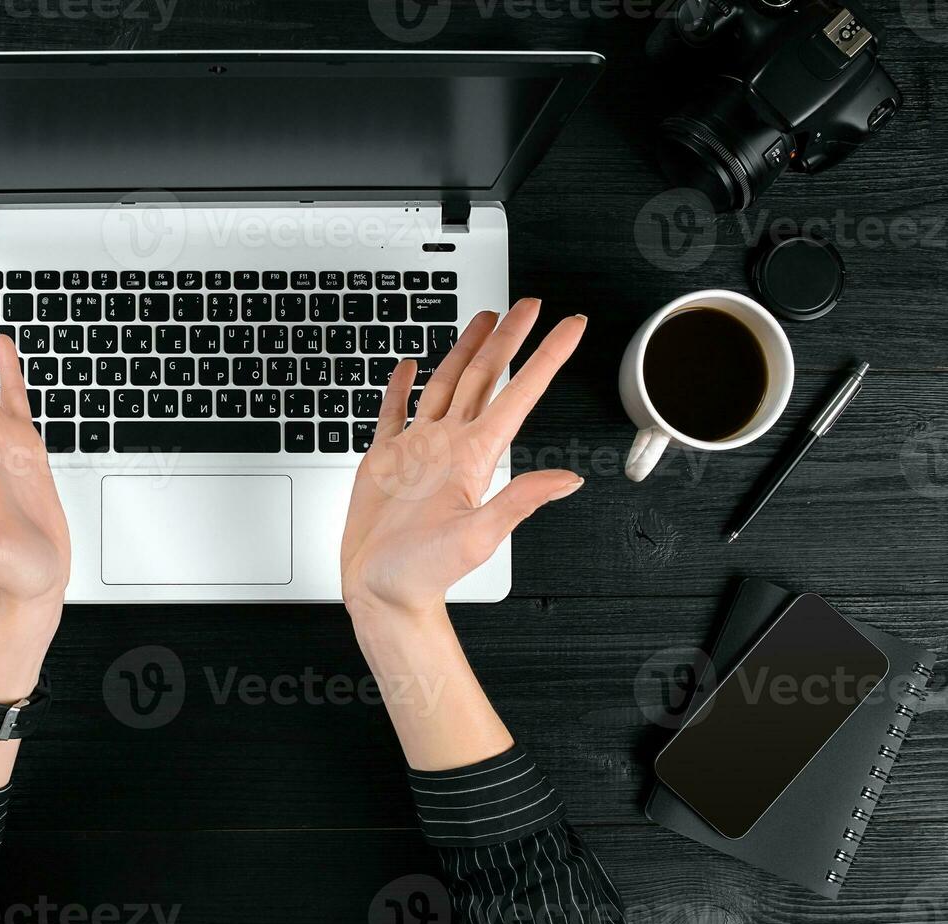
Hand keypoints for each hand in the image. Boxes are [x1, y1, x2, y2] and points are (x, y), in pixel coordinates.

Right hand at [341, 299, 585, 618]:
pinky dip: (401, 387)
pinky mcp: (385, 459)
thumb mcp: (479, 535)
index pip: (519, 394)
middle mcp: (451, 445)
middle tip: (526, 304)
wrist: (382, 591)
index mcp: (475, 456)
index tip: (569, 327)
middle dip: (506, 338)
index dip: (546, 357)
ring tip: (481, 319)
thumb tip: (569, 479)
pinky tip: (409, 366)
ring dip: (464, 351)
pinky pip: (395, 412)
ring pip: (445, 384)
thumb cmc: (425, 574)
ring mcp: (418, 449)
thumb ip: (520, 500)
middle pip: (484, 377)